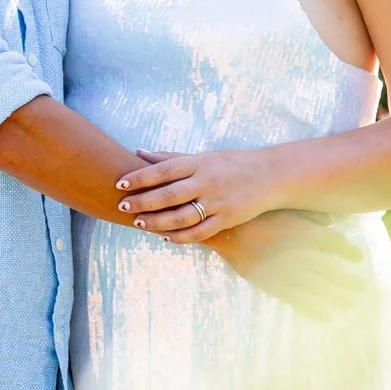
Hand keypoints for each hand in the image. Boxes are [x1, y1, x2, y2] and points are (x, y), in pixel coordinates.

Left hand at [117, 147, 278, 241]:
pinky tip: (165, 236)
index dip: (140, 177)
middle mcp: (207, 182)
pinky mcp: (226, 218)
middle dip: (143, 201)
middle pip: (169, 194)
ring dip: (158, 221)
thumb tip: (139, 153)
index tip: (120, 184)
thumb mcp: (203, 156)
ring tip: (140, 223)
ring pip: (181, 216)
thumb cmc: (231, 164)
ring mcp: (217, 202)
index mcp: (199, 163)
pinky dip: (181, 236)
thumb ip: (171, 157)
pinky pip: (199, 232)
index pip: (164, 170)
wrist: (269, 176)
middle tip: (123, 206)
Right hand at [206, 209, 372, 320]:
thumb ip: (309, 215)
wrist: (223, 227)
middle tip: (361, 289)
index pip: (333, 242)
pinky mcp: (269, 282)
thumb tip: (332, 222)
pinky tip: (326, 316)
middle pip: (329, 268)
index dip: (347, 251)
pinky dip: (313, 308)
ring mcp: (282, 269)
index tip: (358, 259)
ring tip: (349, 304)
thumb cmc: (256, 213)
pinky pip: (296, 299)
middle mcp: (296, 251)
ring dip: (334, 296)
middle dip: (346, 280)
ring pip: (315, 287)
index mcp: (302, 231)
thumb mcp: (284, 207)